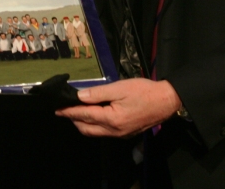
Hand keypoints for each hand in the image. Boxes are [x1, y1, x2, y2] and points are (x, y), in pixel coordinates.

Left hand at [55, 78, 181, 137]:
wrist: (167, 101)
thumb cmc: (144, 91)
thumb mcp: (120, 88)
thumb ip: (98, 93)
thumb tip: (80, 96)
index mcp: (112, 119)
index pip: (84, 116)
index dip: (69, 112)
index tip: (57, 109)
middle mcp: (115, 131)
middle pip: (87, 129)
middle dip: (74, 120)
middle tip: (66, 109)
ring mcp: (121, 134)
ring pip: (95, 133)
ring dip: (83, 124)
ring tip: (77, 112)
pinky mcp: (126, 133)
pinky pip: (104, 133)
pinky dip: (94, 125)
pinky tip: (94, 115)